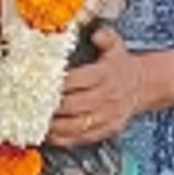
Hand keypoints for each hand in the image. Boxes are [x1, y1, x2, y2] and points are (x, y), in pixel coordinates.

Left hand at [47, 27, 141, 147]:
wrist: (142, 85)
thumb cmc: (121, 65)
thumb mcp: (116, 46)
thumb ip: (106, 37)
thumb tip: (96, 35)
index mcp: (106, 74)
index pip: (79, 80)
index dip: (59, 83)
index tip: (41, 84)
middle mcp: (108, 96)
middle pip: (75, 105)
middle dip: (52, 107)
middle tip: (31, 106)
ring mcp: (108, 115)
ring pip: (77, 125)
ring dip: (55, 126)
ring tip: (37, 123)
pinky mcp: (108, 129)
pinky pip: (84, 138)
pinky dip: (66, 139)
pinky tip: (50, 136)